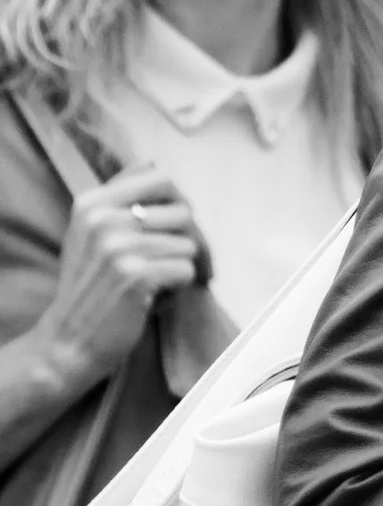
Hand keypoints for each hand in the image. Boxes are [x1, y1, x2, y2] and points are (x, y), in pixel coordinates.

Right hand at [29, 168, 203, 386]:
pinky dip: (182, 285)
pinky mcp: (136, 275)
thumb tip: (153, 163)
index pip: (160, 177)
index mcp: (92, 203)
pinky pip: (187, 269)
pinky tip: (159, 296)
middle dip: (191, 238)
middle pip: (183, 211)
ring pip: (189, 243)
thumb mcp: (90, 234)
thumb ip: (118, 200)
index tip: (178, 224)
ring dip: (185, 266)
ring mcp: (118, 246)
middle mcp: (102, 219)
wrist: (67, 343)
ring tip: (161, 282)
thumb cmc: (89, 289)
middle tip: (183, 259)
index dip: (179, 200)